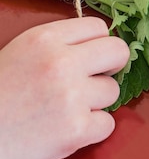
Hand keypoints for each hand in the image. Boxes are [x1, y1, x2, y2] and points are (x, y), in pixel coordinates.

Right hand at [0, 17, 129, 158]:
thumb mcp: (19, 53)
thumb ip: (57, 45)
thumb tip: (96, 44)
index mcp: (44, 39)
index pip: (98, 27)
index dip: (97, 44)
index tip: (90, 57)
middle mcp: (61, 63)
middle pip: (118, 51)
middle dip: (111, 65)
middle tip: (94, 79)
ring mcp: (71, 97)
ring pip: (113, 90)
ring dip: (96, 102)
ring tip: (66, 109)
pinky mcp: (76, 130)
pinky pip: (107, 124)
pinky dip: (91, 131)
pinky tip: (65, 130)